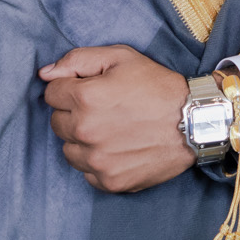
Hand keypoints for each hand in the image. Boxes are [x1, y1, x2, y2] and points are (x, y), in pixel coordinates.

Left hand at [39, 45, 193, 192]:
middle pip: (56, 123)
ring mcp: (97, 160)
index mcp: (85, 97)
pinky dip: (97, 162)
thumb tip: (44, 74)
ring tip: (112, 130)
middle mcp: (85, 131)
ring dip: (82, 140)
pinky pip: (87, 173)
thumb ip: (77, 60)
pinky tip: (119, 149)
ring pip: (69, 150)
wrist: (195, 121)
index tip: (92, 89)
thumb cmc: (158, 86)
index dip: (71, 88)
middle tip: (105, 109)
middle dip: (74, 113)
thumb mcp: (121, 58)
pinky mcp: (110, 181)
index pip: (51, 93)